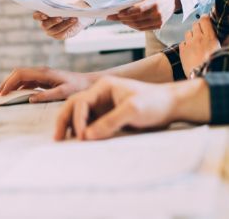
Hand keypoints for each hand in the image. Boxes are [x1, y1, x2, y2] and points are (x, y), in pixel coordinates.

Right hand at [0, 67, 94, 102]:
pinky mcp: (44, 79)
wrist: (89, 83)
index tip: (1, 94)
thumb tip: (30, 98)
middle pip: (18, 73)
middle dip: (6, 83)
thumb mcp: (64, 92)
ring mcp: (42, 75)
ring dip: (11, 85)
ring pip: (21, 77)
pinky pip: (27, 82)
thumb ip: (48, 95)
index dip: (9, 83)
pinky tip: (15, 95)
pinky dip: (18, 87)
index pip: (20, 74)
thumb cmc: (79, 88)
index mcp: (44, 73)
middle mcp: (41, 71)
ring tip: (2, 96)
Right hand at [33, 0, 89, 39]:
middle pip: (45, 25)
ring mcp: (50, 31)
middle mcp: (44, 24)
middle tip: (60, 18)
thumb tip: (65, 8)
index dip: (39, 16)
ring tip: (73, 19)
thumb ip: (60, 6)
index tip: (45, 15)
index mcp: (42, 15)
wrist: (74, 16)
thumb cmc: (65, 9)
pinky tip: (74, 21)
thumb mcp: (63, 5)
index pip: (36, 16)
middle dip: (53, 21)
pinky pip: (62, 33)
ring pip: (55, 30)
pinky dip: (69, 27)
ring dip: (65, 24)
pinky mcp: (58, 36)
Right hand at [54, 76, 209, 140]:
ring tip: (64, 142)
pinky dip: (83, 132)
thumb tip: (88, 136)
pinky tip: (81, 143)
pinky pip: (91, 124)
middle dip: (64, 121)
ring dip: (71, 127)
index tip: (82, 137)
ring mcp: (104, 106)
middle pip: (74, 105)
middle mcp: (100, 95)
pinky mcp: (109, 117)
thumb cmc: (154, 102)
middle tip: (57, 139)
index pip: (81, 102)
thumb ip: (110, 121)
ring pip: (80, 115)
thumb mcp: (134, 110)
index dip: (78, 120)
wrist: (171, 105)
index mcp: (103, 87)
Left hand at [107, 0, 178, 30]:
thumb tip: (122, 9)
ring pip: (139, 26)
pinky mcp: (159, 26)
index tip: (117, 13)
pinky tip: (128, 22)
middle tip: (112, 17)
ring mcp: (159, 21)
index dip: (127, 13)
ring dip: (127, 23)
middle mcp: (158, 14)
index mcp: (155, 3)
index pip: (139, 10)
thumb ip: (137, 2)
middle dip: (123, 19)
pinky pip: (144, 28)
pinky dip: (134, 26)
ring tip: (118, 20)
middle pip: (137, 19)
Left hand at [178, 15, 219, 76]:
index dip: (204, 19)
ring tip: (195, 43)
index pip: (204, 20)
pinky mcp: (182, 51)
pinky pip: (182, 42)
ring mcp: (189, 44)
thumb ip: (216, 41)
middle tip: (201, 34)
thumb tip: (215, 35)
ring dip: (191, 36)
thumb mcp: (220, 51)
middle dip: (198, 27)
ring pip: (188, 32)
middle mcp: (198, 38)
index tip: (205, 20)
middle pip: (195, 24)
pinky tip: (190, 51)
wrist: (203, 77)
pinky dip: (185, 44)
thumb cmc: (215, 65)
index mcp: (210, 37)